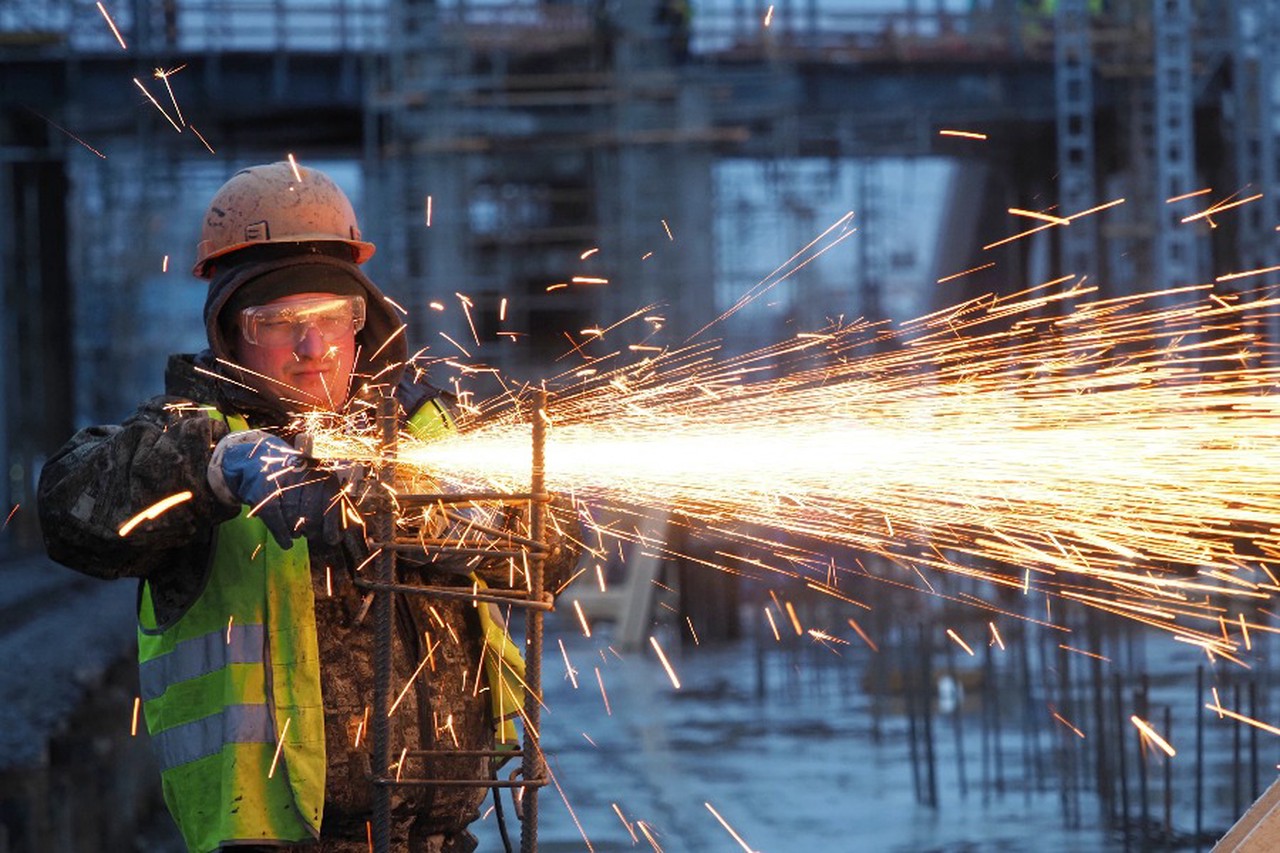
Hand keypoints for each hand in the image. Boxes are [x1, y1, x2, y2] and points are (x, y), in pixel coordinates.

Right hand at [208, 429, 344, 548]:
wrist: (253, 461)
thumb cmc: (288, 476)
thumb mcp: (310, 480)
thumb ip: (326, 501)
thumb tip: (341, 532)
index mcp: (318, 469)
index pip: (330, 498)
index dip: (332, 523)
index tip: (332, 538)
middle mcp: (301, 472)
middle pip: (312, 511)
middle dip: (313, 528)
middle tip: (311, 534)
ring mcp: (280, 480)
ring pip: (293, 517)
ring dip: (297, 532)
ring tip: (297, 534)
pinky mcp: (261, 489)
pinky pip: (275, 518)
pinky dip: (282, 535)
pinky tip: (287, 543)